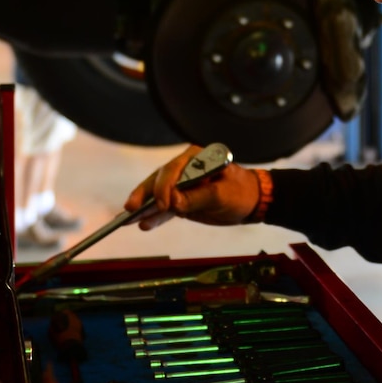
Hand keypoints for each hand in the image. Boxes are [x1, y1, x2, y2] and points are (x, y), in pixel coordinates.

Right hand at [125, 146, 264, 228]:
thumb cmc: (241, 191)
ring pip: (158, 194)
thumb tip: (173, 203)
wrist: (253, 201)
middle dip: (145, 193)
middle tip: (131, 207)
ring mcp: (182, 184)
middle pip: (159, 179)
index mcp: (197, 158)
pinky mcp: (183, 200)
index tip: (164, 203)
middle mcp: (186, 168)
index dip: (165, 186)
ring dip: (144, 206)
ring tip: (129, 218)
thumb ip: (197, 197)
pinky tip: (144, 224)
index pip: (173, 169)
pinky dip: (155, 216)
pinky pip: (166, 208)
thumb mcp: (222, 194)